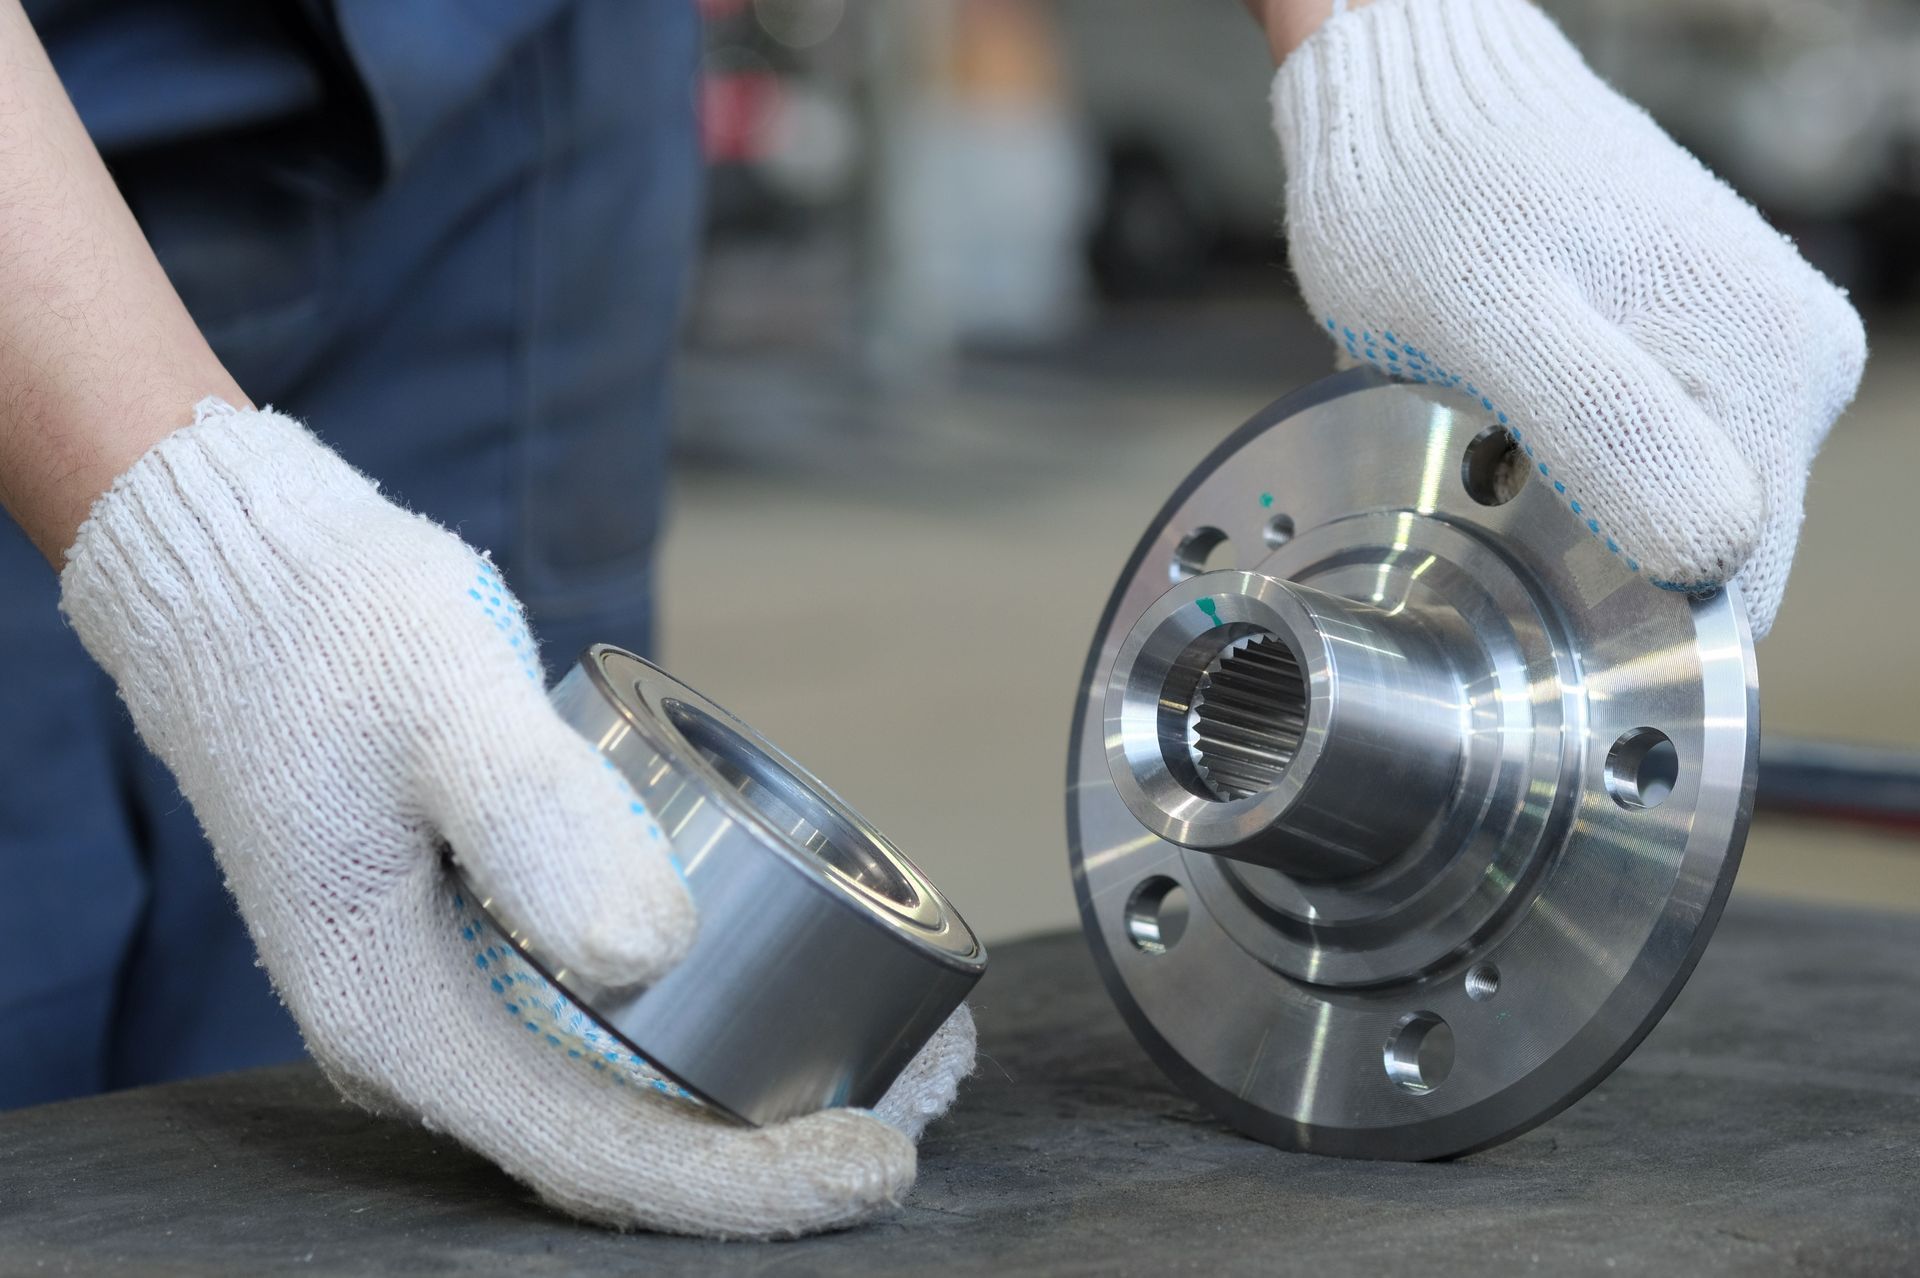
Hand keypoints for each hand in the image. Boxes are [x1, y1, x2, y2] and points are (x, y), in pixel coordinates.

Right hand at [59, 401, 974, 1237]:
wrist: (250, 588)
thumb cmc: (336, 633)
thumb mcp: (443, 705)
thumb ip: (533, 820)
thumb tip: (650, 955)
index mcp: (397, 1018)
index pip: (597, 1152)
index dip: (748, 1181)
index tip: (881, 1160)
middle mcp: (423, 1038)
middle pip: (624, 1144)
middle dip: (781, 1147)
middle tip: (928, 1096)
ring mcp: (451, 998)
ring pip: (624, 1091)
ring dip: (764, 1094)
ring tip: (902, 1056)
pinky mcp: (482, 946)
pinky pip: (610, 1028)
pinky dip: (717, 1026)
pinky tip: (805, 991)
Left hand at [1269, 0, 1865, 636]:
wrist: (1411, 98)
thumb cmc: (1427, 197)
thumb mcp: (1492, 321)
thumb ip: (1602, 430)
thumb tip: (1711, 550)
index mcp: (1776, 373)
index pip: (1735, 589)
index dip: (1624, 609)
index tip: (1526, 547)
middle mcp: (1794, 365)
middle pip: (1700, 551)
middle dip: (1592, 548)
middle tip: (1490, 459)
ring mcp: (1748, 349)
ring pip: (1663, 505)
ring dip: (1571, 501)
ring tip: (1492, 420)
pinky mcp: (1694, 342)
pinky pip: (1638, 449)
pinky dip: (1563, 454)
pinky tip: (1506, 402)